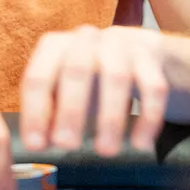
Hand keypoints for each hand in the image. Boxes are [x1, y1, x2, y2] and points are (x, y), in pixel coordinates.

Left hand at [19, 25, 168, 156]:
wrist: (137, 51)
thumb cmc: (89, 79)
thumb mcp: (63, 92)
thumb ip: (49, 116)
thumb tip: (40, 144)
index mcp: (56, 47)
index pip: (38, 77)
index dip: (35, 112)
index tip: (36, 146)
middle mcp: (87, 39)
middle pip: (77, 70)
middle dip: (71, 110)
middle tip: (67, 146)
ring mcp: (122, 44)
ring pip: (116, 76)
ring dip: (110, 116)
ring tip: (106, 151)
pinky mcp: (151, 56)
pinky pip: (153, 87)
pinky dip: (148, 117)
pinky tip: (140, 144)